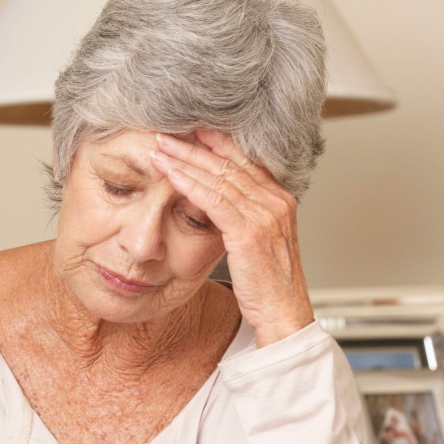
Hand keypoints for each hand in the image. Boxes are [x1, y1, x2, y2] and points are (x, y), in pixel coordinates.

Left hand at [149, 128, 313, 345]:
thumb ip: (242, 218)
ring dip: (185, 161)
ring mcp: (265, 215)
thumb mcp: (256, 244)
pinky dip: (189, 185)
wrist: (283, 314)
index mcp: (279, 200)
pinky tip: (170, 175)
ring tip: (159, 149)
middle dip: (194, 146)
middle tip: (166, 133)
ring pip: (219, 177)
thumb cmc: (267, 285)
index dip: (217, 143)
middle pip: (229, 164)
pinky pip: (213, 201)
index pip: (245, 161)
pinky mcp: (249, 232)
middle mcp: (276, 201)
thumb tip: (216, 205)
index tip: (192, 129)